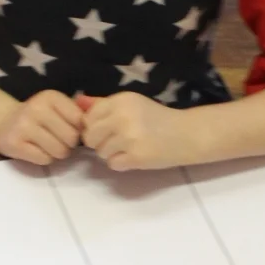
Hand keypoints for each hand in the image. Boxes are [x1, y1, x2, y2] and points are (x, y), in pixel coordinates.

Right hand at [0, 91, 83, 164]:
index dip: (78, 129)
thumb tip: (95, 126)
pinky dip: (44, 159)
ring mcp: (24, 126)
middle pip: (71, 138)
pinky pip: (44, 160)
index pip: (80, 120)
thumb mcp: (56, 107)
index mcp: (51, 97)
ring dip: (57, 153)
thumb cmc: (37, 117)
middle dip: (68, 144)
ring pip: (60, 151)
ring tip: (46, 145)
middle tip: (57, 140)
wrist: (3, 122)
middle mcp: (36, 108)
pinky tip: (36, 150)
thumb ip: (77, 113)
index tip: (68, 129)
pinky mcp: (14, 143)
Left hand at [78, 92, 192, 171]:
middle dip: (99, 142)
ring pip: (100, 152)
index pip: (89, 117)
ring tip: (129, 148)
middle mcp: (123, 116)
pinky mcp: (136, 156)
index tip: (109, 129)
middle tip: (118, 141)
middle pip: (90, 136)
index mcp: (121, 100)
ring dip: (111, 154)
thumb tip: (77, 101)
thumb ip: (104, 104)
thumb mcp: (132, 104)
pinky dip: (122, 163)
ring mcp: (129, 137)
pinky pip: (113, 164)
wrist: (187, 134)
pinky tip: (135, 156)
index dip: (95, 127)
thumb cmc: (157, 119)